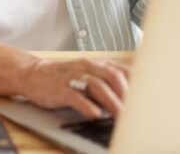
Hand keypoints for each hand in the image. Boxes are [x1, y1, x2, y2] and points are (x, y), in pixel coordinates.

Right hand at [15, 58, 130, 118]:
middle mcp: (88, 67)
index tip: (146, 101)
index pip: (123, 71)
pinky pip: (75, 96)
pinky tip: (95, 114)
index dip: (137, 86)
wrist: (34, 74)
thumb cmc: (65, 78)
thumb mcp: (89, 75)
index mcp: (98, 64)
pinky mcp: (60, 88)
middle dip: (127, 95)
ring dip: (111, 102)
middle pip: (113, 77)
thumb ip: (108, 82)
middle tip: (136, 112)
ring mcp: (73, 77)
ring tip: (120, 116)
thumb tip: (130, 99)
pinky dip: (87, 105)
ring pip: (97, 86)